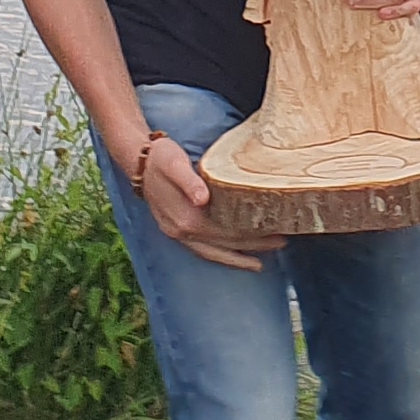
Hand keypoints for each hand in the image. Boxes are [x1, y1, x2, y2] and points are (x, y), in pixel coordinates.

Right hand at [136, 134, 281, 269]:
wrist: (138, 160)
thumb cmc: (161, 158)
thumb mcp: (175, 163)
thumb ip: (190, 181)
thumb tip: (203, 199)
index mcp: (185, 219)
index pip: (226, 234)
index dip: (252, 237)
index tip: (277, 234)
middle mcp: (181, 232)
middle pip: (223, 247)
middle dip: (253, 248)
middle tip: (282, 243)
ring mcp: (177, 233)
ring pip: (212, 253)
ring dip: (236, 258)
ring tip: (259, 262)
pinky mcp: (176, 229)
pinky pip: (202, 248)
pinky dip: (219, 253)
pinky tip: (231, 252)